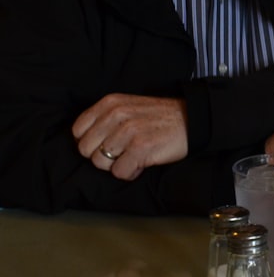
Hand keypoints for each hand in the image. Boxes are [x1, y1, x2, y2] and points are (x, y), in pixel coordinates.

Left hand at [72, 94, 188, 180]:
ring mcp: (128, 132)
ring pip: (100, 163)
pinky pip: (119, 172)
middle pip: (86, 150)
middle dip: (102, 156)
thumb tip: (84, 141)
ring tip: (134, 155)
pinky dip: (131, 172)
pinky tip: (142, 162)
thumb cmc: (159, 117)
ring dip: (117, 165)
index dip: (91, 142)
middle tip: (122, 151)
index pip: (78, 131)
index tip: (106, 143)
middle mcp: (116, 115)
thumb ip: (105, 118)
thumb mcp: (128, 106)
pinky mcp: (141, 148)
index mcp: (110, 103)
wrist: (193, 119)